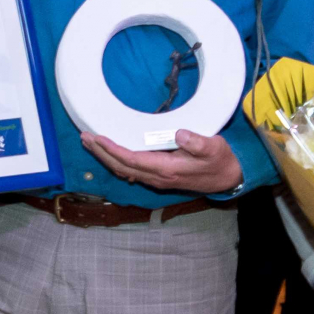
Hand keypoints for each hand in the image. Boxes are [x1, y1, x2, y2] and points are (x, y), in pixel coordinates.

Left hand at [76, 128, 242, 194]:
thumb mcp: (214, 148)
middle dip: (101, 152)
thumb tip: (180, 134)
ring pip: (124, 169)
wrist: (228, 178)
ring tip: (91, 143)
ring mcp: (157, 178)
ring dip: (106, 157)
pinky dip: (117, 161)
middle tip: (84, 137)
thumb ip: (198, 143)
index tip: (97, 138)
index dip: (112, 150)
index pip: (132, 159)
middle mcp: (157, 177)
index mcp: (167, 169)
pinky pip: (132, 170)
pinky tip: (110, 154)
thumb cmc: (220, 160)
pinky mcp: (159, 176)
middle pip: (122, 166)